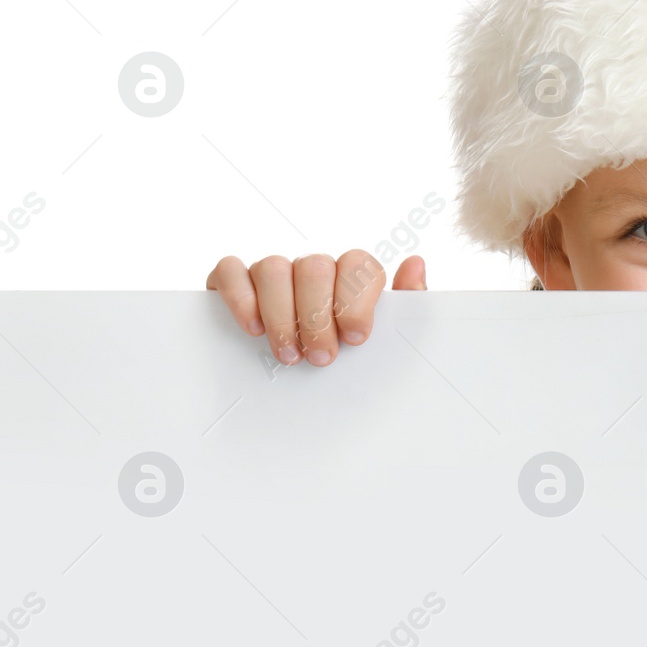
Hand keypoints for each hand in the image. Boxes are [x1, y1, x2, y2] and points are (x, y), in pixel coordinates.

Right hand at [206, 251, 426, 366]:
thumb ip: (406, 303)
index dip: (356, 300)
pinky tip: (252, 329)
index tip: (355, 338)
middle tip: (321, 357)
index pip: (358, 263)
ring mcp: (273, 269)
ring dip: (282, 316)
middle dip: (318, 316)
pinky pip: (231, 270)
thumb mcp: (382, 335)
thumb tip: (415, 263)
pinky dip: (240, 297)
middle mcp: (312, 266)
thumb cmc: (345, 350)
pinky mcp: (234, 279)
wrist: (299, 383)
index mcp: (350, 274)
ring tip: (289, 355)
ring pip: (274, 267)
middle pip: (315, 266)